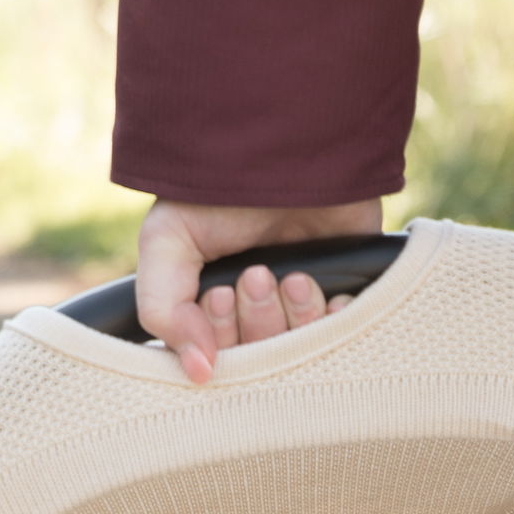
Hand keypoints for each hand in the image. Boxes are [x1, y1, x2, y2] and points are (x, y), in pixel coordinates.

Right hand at [136, 199, 381, 382]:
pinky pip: (352, 334)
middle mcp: (262, 310)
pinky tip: (334, 293)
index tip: (222, 293)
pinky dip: (341, 320)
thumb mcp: (168, 240)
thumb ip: (161, 308)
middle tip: (258, 275)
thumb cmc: (218, 187)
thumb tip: (198, 372)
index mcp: (216, 305)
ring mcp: (308, 300)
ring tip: (295, 274)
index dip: (221, 335)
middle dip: (260, 318)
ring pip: (305, 348)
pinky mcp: (351, 289)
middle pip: (264, 357)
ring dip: (298, 314)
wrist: (287, 141)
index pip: (220, 357)